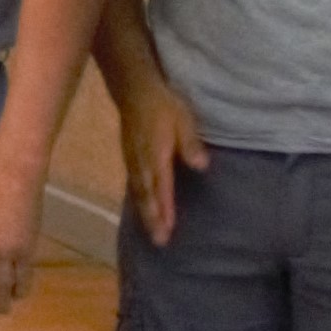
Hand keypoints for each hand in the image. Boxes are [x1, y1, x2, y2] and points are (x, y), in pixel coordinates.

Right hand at [118, 79, 206, 247]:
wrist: (135, 89)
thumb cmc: (164, 104)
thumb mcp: (183, 120)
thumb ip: (190, 143)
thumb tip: (201, 165)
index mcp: (157, 155)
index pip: (161, 188)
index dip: (165, 210)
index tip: (168, 230)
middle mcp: (142, 162)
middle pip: (146, 196)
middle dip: (153, 219)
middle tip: (159, 241)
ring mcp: (133, 159)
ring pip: (138, 191)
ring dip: (144, 212)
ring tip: (151, 230)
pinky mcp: (129, 156)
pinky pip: (133, 183)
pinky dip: (138, 198)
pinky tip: (142, 205)